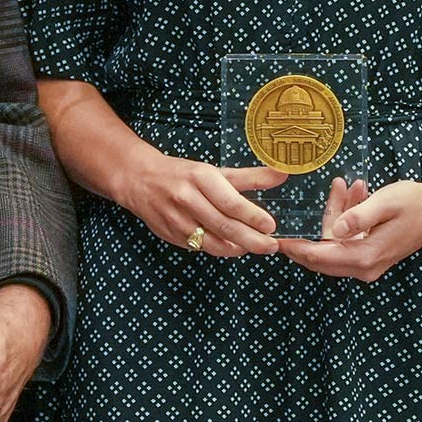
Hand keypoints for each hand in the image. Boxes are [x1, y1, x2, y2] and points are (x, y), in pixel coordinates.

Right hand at [119, 148, 285, 257]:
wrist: (139, 180)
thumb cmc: (182, 174)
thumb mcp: (214, 171)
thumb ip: (249, 177)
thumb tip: (281, 175)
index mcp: (200, 178)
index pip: (231, 202)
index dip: (253, 217)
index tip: (271, 226)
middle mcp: (187, 199)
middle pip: (224, 226)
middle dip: (252, 240)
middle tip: (271, 246)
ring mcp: (177, 220)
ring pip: (213, 242)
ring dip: (237, 249)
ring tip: (256, 248)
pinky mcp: (171, 236)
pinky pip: (201, 247)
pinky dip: (220, 250)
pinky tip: (234, 248)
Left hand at [275, 172, 421, 282]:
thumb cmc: (415, 202)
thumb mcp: (386, 202)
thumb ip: (359, 215)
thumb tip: (334, 230)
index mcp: (366, 256)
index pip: (320, 257)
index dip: (296, 248)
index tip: (275, 240)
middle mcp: (365, 266)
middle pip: (322, 256)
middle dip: (307, 233)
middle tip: (287, 217)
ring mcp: (369, 262)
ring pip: (335, 243)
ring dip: (334, 216)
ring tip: (343, 187)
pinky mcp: (372, 253)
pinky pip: (348, 239)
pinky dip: (346, 218)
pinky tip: (353, 193)